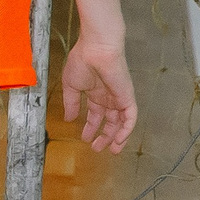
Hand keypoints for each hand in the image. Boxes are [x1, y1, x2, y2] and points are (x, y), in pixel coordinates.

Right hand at [61, 36, 136, 153]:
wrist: (96, 49)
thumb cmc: (82, 61)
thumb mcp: (70, 86)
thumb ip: (71, 103)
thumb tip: (68, 118)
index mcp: (95, 93)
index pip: (96, 115)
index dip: (91, 127)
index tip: (84, 138)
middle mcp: (108, 97)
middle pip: (110, 121)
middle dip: (104, 136)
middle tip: (97, 148)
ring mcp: (119, 97)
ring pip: (121, 122)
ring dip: (117, 137)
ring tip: (111, 150)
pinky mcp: (127, 98)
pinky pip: (130, 118)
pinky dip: (126, 130)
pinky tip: (119, 140)